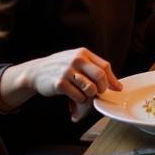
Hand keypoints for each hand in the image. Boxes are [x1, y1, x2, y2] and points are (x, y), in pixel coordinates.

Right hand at [0, 48, 121, 119]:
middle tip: (99, 94)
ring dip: (90, 97)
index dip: (112, 80)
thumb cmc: (61, 67)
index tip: (117, 89)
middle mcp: (76, 60)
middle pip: (100, 76)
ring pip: (90, 88)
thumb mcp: (77, 61)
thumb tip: (115, 86)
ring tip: (84, 97)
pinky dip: (79, 101)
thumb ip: (94, 68)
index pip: (104, 66)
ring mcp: (67, 71)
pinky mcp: (60, 84)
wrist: (36, 71)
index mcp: (83, 53)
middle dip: (102, 88)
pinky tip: (74, 99)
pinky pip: (78, 96)